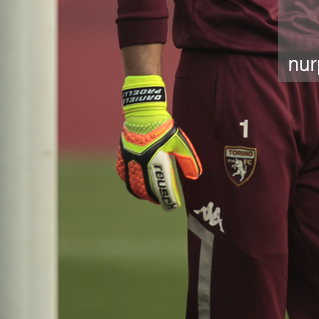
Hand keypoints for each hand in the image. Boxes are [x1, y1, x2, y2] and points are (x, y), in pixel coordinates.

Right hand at [116, 75, 201, 209]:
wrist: (144, 114)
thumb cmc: (165, 128)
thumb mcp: (180, 143)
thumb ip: (188, 160)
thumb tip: (195, 176)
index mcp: (157, 161)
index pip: (163, 187)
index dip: (168, 199)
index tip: (173, 205)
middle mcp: (142, 164)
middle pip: (147, 190)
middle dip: (155, 198)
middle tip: (162, 201)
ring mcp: (130, 161)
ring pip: (133, 186)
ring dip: (142, 193)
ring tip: (150, 196)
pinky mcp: (123, 156)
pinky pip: (124, 175)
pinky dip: (130, 183)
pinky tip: (136, 184)